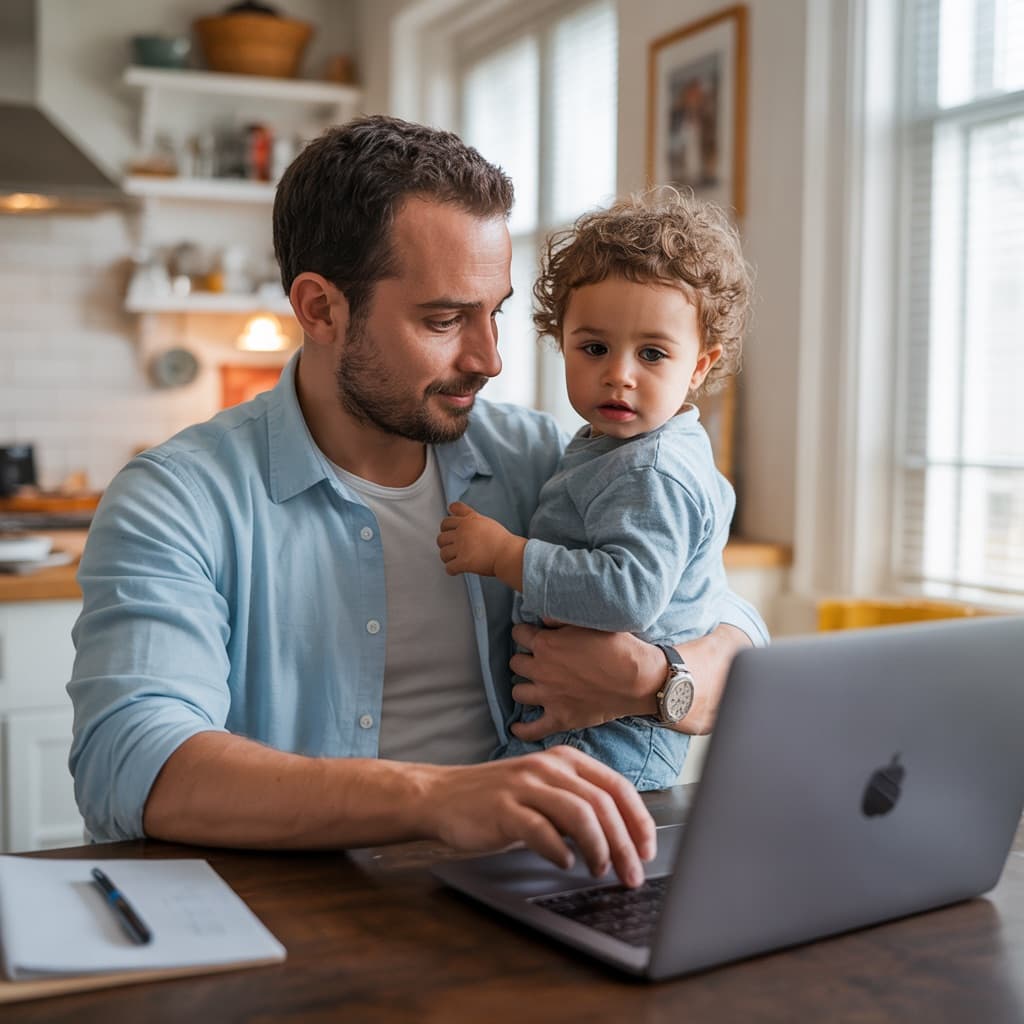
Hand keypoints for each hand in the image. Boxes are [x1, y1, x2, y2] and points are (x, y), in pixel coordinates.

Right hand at [418, 746, 655, 887]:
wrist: (442, 796)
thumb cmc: (499, 799)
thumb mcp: (544, 790)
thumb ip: (578, 803)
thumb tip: (622, 838)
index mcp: (565, 759)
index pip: (616, 786)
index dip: (638, 820)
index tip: (647, 850)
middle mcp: (548, 767)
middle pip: (602, 804)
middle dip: (624, 844)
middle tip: (632, 875)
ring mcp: (525, 786)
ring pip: (579, 815)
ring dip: (598, 849)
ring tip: (600, 870)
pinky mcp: (503, 809)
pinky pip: (541, 830)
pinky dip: (559, 851)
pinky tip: (564, 863)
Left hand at [437, 501, 525, 588]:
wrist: (509, 553)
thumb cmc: (501, 540)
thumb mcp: (485, 521)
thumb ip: (469, 517)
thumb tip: (455, 511)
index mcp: (468, 520)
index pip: (447, 521)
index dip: (446, 527)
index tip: (447, 531)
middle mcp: (463, 532)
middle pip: (441, 538)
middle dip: (444, 544)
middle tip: (451, 548)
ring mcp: (462, 547)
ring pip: (443, 553)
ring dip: (447, 558)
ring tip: (454, 560)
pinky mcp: (463, 562)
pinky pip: (449, 568)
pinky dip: (452, 570)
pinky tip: (457, 570)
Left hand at [509, 622, 750, 738]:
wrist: (639, 679)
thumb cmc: (618, 646)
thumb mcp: (590, 621)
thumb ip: (562, 618)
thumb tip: (544, 618)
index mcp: (546, 644)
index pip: (519, 634)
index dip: (525, 632)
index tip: (532, 634)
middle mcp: (541, 670)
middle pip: (516, 664)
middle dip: (525, 659)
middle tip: (537, 659)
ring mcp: (549, 697)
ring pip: (518, 693)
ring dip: (525, 686)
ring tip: (533, 684)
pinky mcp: (561, 718)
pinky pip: (532, 729)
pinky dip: (522, 729)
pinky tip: (516, 726)